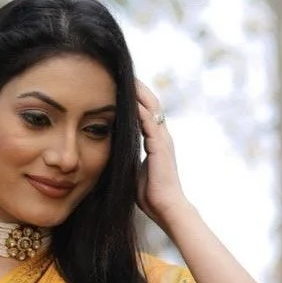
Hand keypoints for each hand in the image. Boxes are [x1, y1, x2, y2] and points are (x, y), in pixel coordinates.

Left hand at [136, 80, 189, 235]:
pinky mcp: (160, 146)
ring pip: (151, 108)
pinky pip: (149, 122)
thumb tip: (114, 156)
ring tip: (125, 77)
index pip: (146, 113)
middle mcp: (162, 136)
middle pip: (151, 104)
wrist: (167, 209)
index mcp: (156, 142)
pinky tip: (128, 98)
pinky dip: (139, 109)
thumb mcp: (134, 172)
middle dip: (138, 89)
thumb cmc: (151, 196)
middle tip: (123, 73)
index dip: (135, 99)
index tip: (121, 86)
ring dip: (139, 93)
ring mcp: (163, 140)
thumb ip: (128, 159)